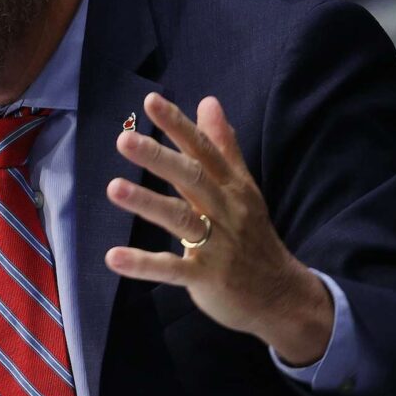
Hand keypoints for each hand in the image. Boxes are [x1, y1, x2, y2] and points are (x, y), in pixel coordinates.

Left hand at [104, 92, 332, 366]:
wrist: (281, 295)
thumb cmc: (253, 236)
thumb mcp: (243, 188)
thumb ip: (222, 146)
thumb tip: (208, 101)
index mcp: (231, 187)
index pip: (203, 149)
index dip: (178, 125)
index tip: (150, 101)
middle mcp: (224, 210)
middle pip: (192, 178)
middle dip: (159, 158)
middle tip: (124, 139)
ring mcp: (217, 245)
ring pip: (180, 219)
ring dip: (147, 203)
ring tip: (113, 187)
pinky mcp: (206, 277)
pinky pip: (172, 269)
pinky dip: (144, 264)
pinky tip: (113, 257)